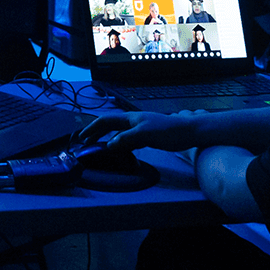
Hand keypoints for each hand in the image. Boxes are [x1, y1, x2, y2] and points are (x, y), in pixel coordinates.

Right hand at [76, 111, 200, 153]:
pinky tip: (120, 151)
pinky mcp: (147, 136)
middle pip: (110, 125)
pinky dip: (120, 145)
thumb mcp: (144, 134)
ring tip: (98, 147)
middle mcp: (133, 122)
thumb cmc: (168, 131)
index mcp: (130, 118)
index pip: (106, 120)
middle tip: (85, 142)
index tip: (82, 137)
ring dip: (106, 139)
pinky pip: (128, 140)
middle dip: (96, 132)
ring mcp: (140, 129)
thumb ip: (125, 138)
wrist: (188, 132)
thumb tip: (108, 145)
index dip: (92, 128)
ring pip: (118, 133)